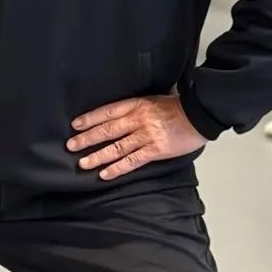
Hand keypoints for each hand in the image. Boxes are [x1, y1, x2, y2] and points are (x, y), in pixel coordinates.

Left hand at [66, 94, 205, 181]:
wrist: (200, 114)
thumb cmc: (180, 105)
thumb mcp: (155, 98)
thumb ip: (139, 105)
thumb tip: (126, 108)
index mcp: (137, 104)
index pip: (107, 111)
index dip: (90, 119)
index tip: (76, 125)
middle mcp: (138, 120)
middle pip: (107, 130)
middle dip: (87, 139)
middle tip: (71, 145)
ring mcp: (146, 136)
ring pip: (116, 147)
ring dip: (98, 156)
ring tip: (83, 163)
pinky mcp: (155, 150)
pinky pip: (132, 161)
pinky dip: (117, 168)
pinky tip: (105, 174)